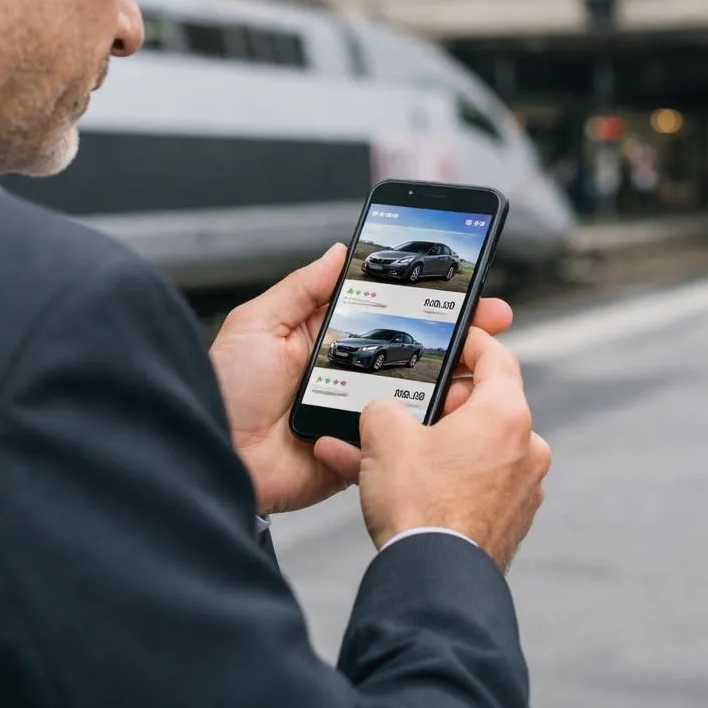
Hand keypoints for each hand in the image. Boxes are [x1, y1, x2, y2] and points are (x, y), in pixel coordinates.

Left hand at [208, 243, 513, 515]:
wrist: (214, 455)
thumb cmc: (224, 389)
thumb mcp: (257, 324)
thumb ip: (302, 288)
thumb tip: (340, 251)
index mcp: (325, 340)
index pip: (386, 313)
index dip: (424, 302)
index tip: (463, 286)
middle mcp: (346, 376)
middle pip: (413, 353)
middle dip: (457, 338)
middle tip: (493, 323)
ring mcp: (356, 415)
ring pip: (416, 397)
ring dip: (452, 382)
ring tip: (483, 368)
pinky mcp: (358, 452)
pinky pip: (400, 442)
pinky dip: (427, 430)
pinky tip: (453, 413)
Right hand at [315, 327, 550, 572]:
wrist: (434, 581)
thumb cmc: (421, 508)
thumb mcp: (384, 436)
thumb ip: (384, 408)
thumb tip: (384, 414)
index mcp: (505, 415)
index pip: (497, 358)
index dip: (472, 342)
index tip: (457, 339)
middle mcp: (525, 450)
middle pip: (482, 409)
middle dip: (439, 406)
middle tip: (405, 406)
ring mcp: (521, 490)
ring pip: (470, 452)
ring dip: (430, 448)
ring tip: (379, 455)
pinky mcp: (508, 523)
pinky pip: (469, 488)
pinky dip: (438, 482)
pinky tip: (394, 489)